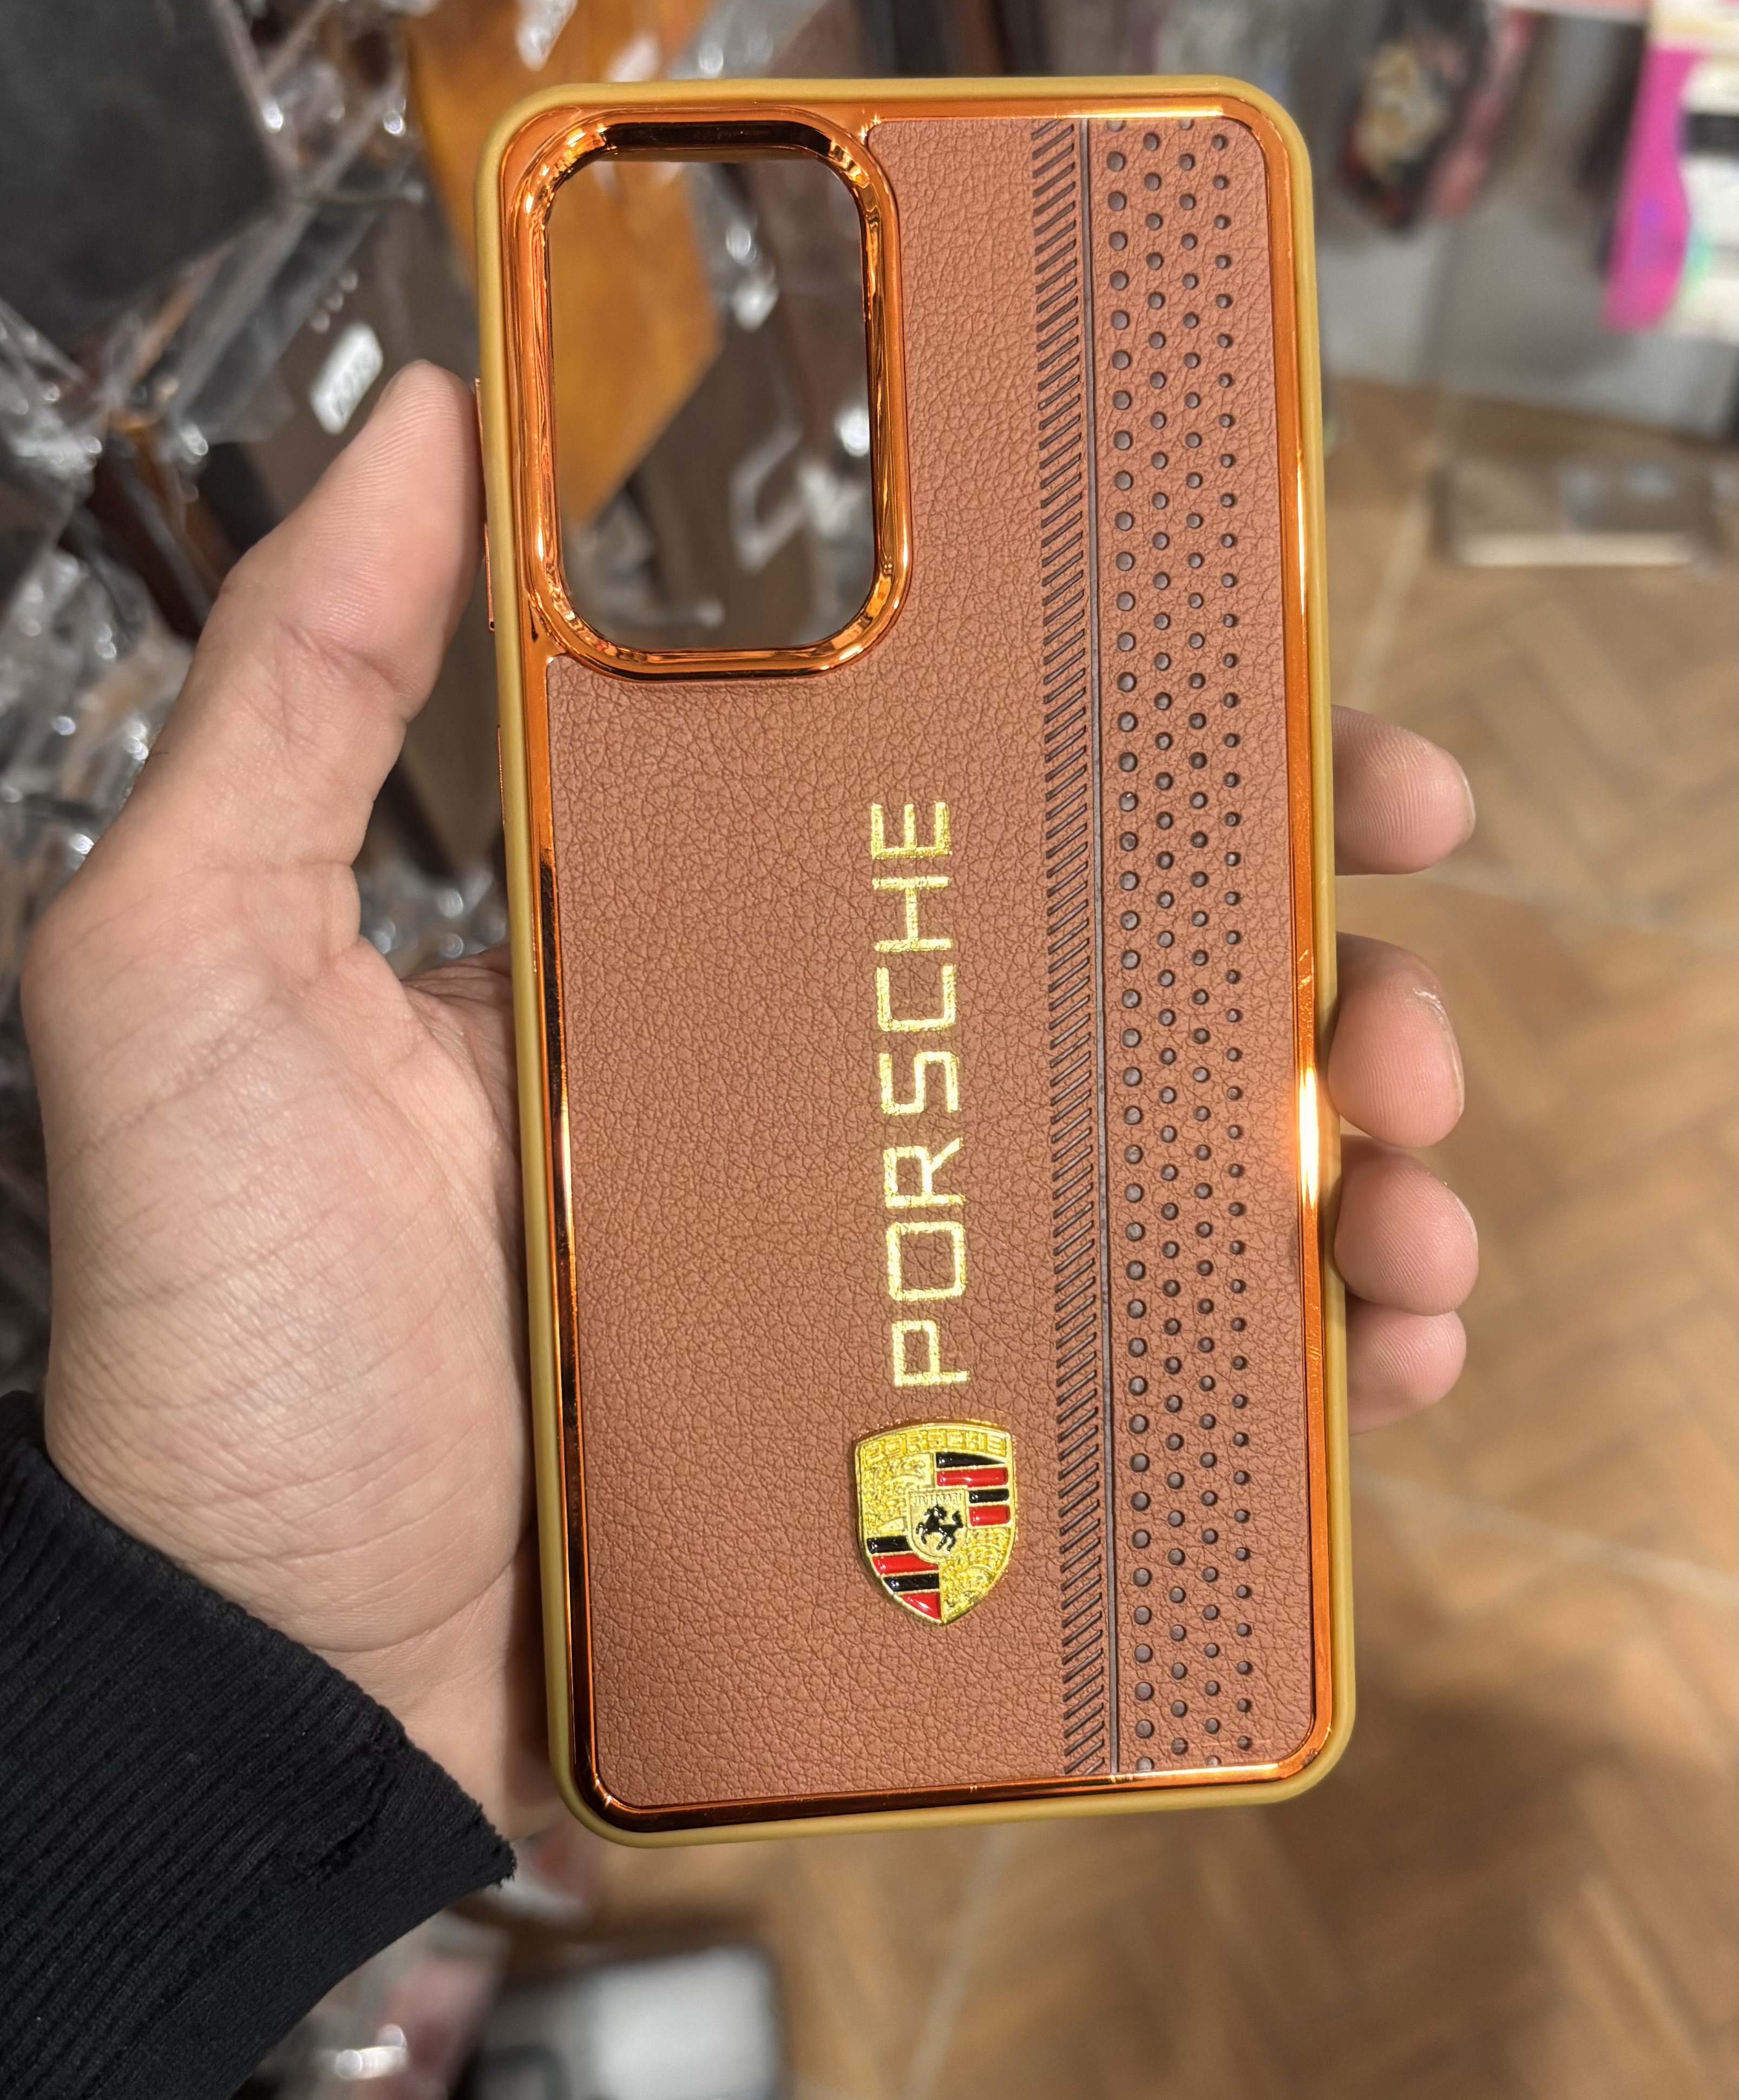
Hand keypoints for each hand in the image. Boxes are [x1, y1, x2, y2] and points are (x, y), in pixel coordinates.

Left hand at [23, 372, 1474, 1837]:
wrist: (260, 1683)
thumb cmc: (216, 1350)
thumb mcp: (188, 974)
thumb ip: (288, 695)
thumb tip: (421, 416)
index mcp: (689, 961)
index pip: (965, 798)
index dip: (1152, 742)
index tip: (1294, 708)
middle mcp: (810, 1101)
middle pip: (1127, 986)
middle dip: (1319, 963)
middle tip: (1400, 990)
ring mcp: (885, 1279)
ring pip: (1182, 1180)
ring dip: (1351, 1164)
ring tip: (1409, 1202)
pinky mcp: (922, 1454)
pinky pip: (1154, 1387)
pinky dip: (1294, 1365)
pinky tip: (1366, 1359)